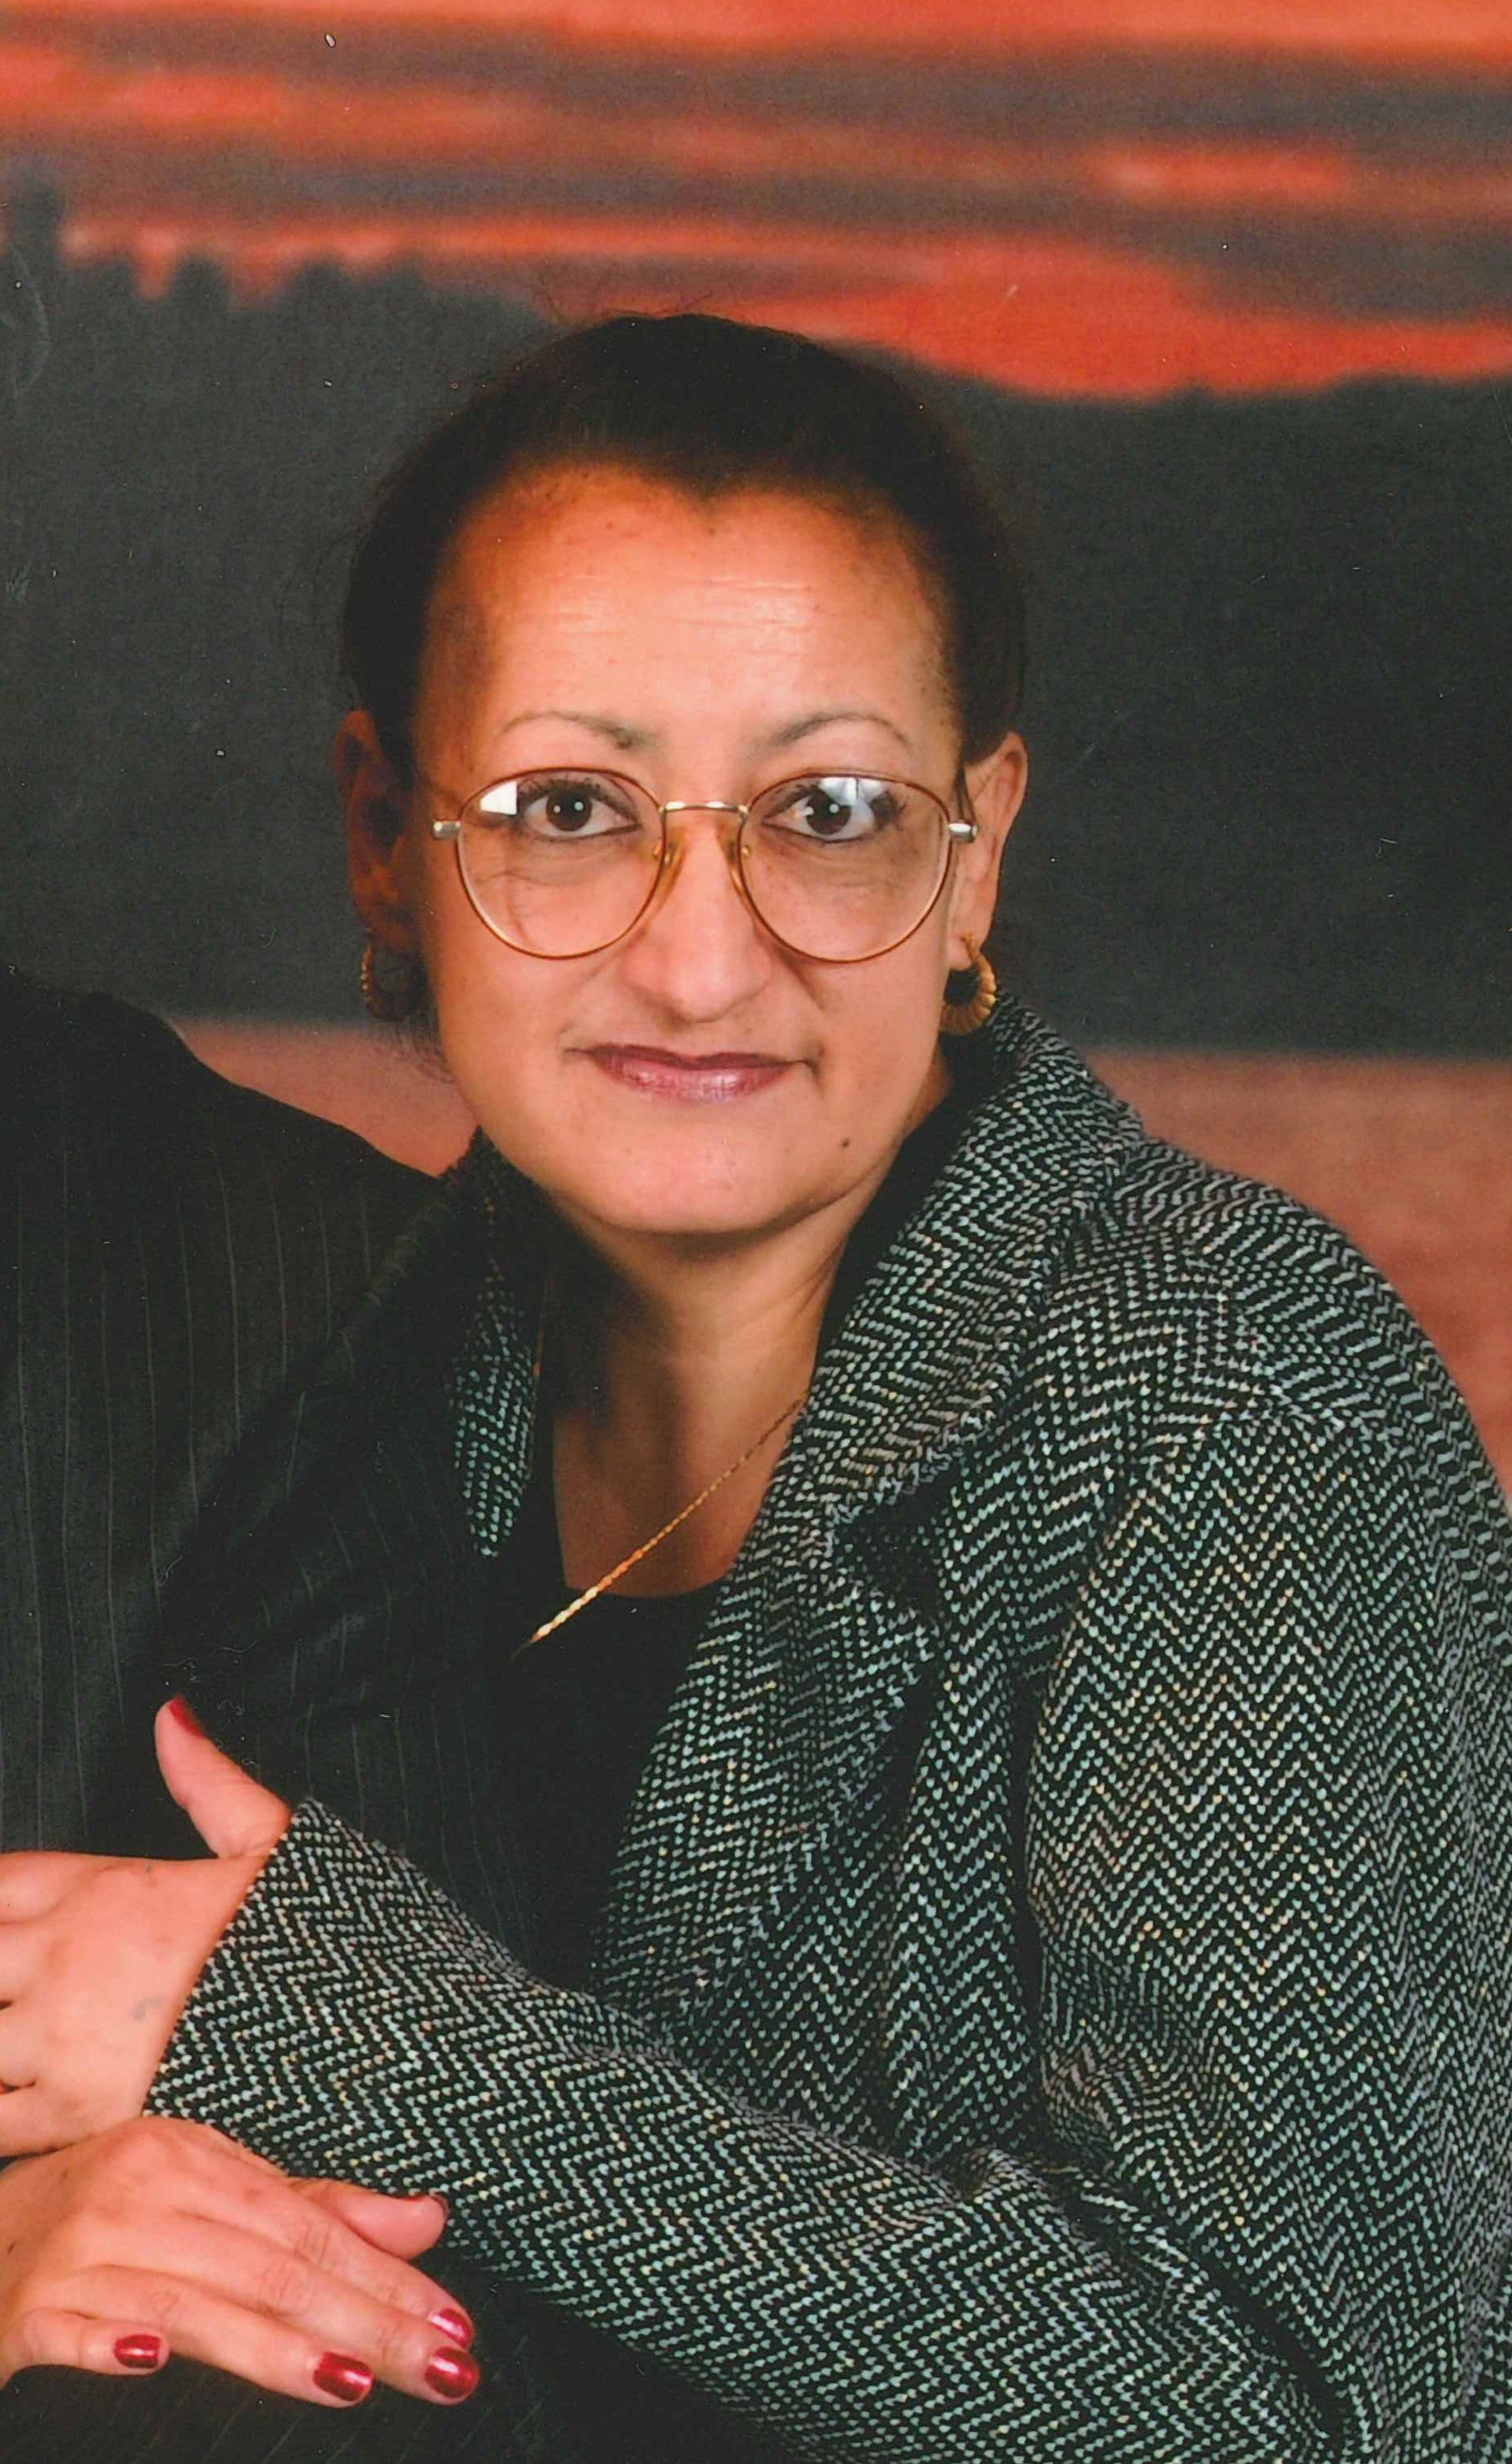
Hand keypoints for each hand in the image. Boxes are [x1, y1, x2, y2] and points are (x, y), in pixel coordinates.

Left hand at [0, 1701, 289, 2152]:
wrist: (346, 2039)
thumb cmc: (308, 1946)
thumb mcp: (269, 1842)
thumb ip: (206, 1780)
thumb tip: (172, 1717)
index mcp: (101, 1890)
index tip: (8, 1919)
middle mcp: (62, 1959)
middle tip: (10, 1982)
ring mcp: (57, 2040)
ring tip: (10, 2043)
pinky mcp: (69, 2117)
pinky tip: (18, 2107)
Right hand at [0, 2114, 478, 2405]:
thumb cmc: (109, 2220)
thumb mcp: (210, 2198)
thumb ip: (319, 2213)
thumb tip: (429, 2220)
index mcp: (193, 2161)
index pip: (313, 2228)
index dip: (389, 2279)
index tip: (456, 2327)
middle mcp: (141, 2193)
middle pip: (272, 2267)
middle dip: (367, 2321)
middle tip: (443, 2369)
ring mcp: (82, 2251)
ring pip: (194, 2302)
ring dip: (274, 2345)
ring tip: (352, 2378)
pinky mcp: (28, 2309)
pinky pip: (74, 2328)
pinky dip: (111, 2342)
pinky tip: (152, 2361)